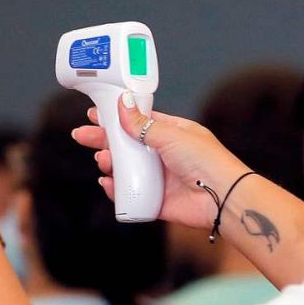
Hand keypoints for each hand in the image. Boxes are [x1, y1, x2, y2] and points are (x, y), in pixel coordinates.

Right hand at [71, 94, 249, 231]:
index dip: (116, 117)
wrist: (221, 197)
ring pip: (126, 170)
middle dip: (104, 141)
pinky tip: (108, 183)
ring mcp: (160, 178)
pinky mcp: (157, 200)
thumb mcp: (171, 134)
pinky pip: (131, 194)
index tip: (95, 114)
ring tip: (103, 161)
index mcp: (172, 133)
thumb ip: (143, 123)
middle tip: (82, 137)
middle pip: (127, 145)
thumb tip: (123, 104)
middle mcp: (164, 155)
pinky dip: (116, 190)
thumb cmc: (206, 161)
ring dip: (110, 164)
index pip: (138, 122)